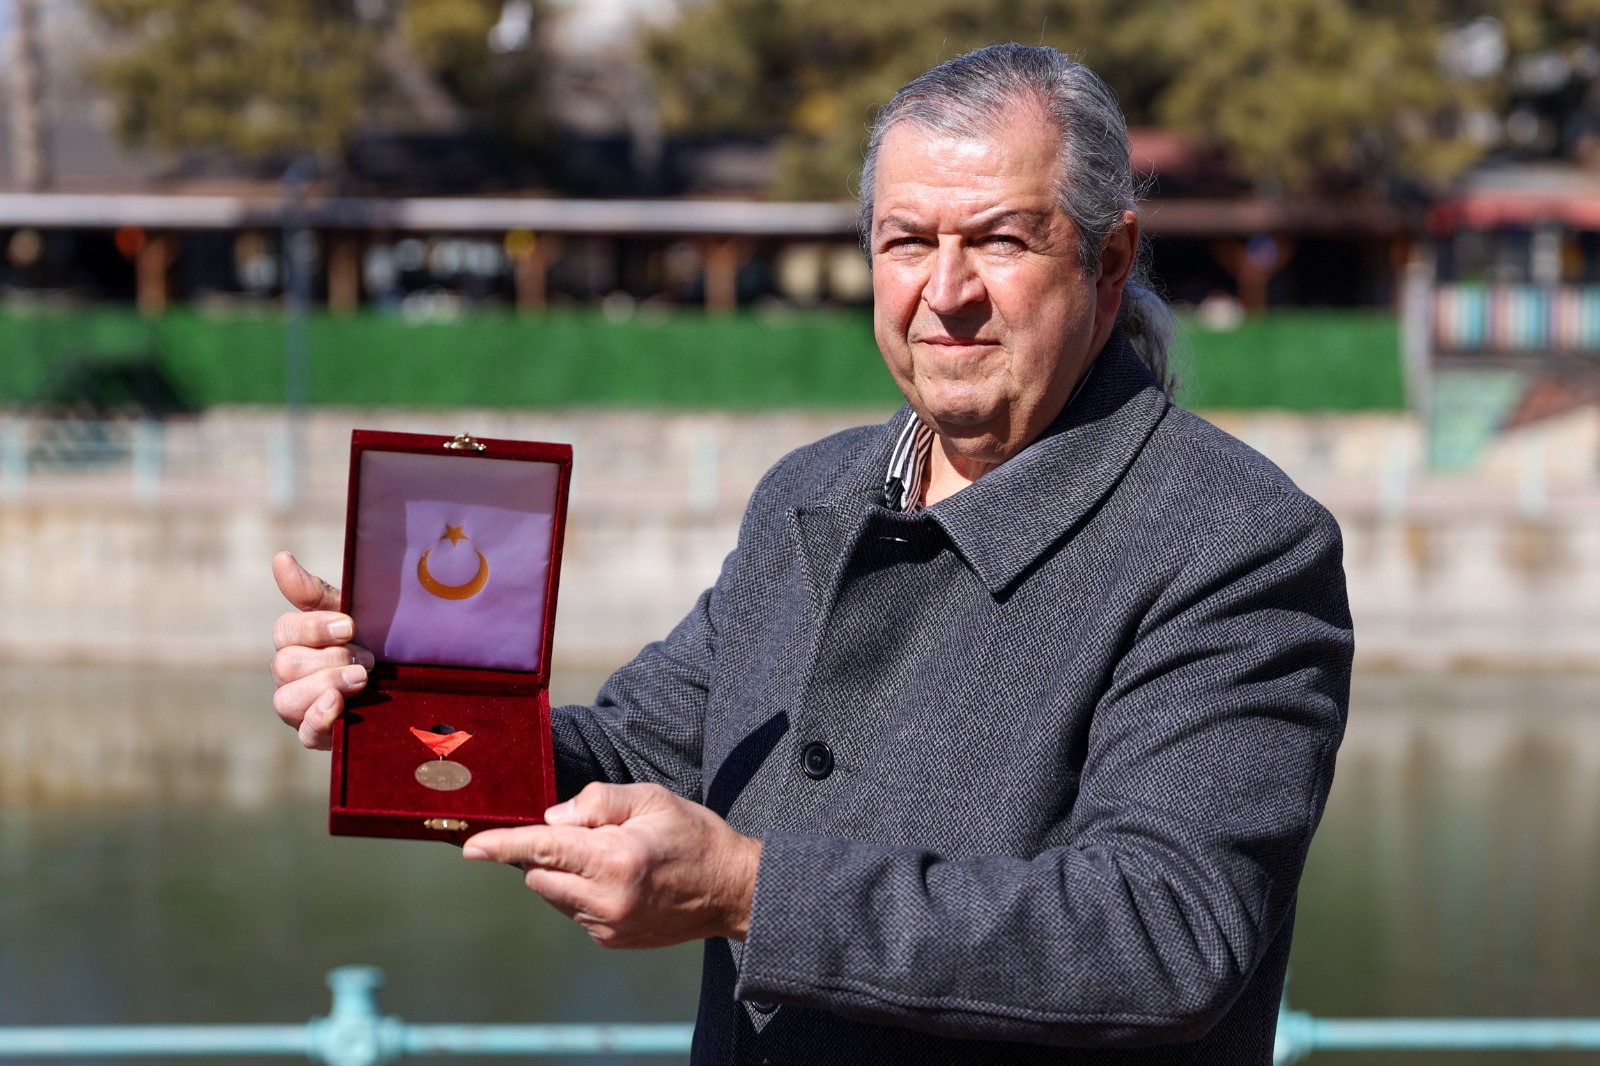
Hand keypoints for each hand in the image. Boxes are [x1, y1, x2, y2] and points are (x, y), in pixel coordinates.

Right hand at [270, 551, 373, 749]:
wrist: (408, 680)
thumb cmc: (375, 639)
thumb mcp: (352, 612)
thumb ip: (315, 593)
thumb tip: (280, 558)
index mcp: (299, 641)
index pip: (285, 631)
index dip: (314, 628)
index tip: (349, 626)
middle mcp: (292, 673)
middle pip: (286, 665)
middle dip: (328, 659)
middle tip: (368, 659)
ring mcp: (302, 706)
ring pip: (286, 700)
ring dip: (324, 686)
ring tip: (361, 679)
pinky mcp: (318, 735)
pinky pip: (304, 733)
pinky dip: (318, 720)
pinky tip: (338, 707)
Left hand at [463, 782, 761, 948]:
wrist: (731, 890)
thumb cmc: (694, 834)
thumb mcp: (651, 799)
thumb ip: (598, 803)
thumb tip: (552, 817)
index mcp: (614, 860)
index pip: (543, 849)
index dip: (503, 845)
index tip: (471, 846)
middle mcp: (606, 900)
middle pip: (538, 876)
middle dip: (544, 853)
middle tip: (583, 834)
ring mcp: (607, 927)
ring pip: (553, 896)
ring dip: (562, 875)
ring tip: (608, 857)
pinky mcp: (611, 940)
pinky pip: (574, 913)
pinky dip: (580, 893)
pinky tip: (616, 880)